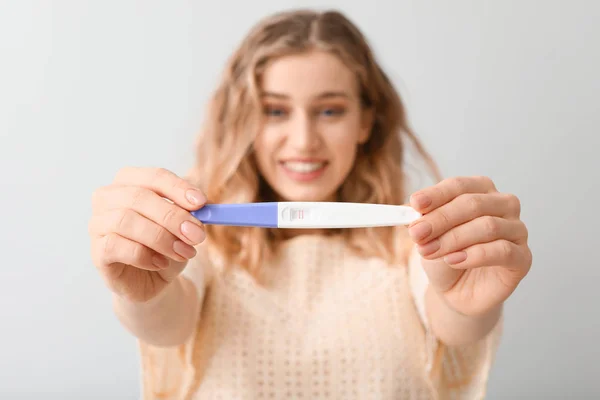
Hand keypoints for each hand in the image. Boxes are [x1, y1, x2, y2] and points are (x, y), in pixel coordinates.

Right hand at [88, 167, 206, 302]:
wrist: (152, 279)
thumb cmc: (165, 245)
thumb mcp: (182, 227)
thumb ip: (190, 214)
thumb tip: (202, 209)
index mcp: (130, 181)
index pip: (154, 176)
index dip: (178, 188)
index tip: (201, 203)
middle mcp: (108, 197)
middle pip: (139, 197)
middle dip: (173, 217)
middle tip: (197, 235)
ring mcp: (97, 224)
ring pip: (126, 221)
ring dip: (162, 238)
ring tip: (184, 252)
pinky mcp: (97, 251)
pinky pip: (117, 246)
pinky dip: (145, 255)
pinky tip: (161, 263)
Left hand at [408, 176, 531, 316]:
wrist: (457, 290)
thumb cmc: (445, 255)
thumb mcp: (427, 235)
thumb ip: (421, 221)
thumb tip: (411, 211)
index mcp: (481, 190)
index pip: (459, 186)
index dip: (436, 194)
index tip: (415, 204)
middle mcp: (504, 205)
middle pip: (473, 204)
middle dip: (440, 219)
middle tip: (417, 233)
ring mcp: (517, 230)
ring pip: (487, 226)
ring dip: (452, 239)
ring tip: (429, 251)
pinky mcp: (523, 258)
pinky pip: (502, 250)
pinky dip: (474, 255)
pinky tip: (453, 260)